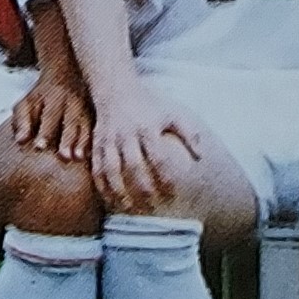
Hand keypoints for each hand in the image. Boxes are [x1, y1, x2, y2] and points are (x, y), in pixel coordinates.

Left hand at [7, 70, 92, 161]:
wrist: (66, 73)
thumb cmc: (42, 96)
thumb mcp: (27, 103)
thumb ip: (22, 121)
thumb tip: (20, 141)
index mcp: (51, 97)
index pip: (48, 115)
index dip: (44, 131)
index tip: (39, 146)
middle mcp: (70, 101)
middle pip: (69, 121)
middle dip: (66, 139)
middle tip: (63, 156)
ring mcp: (85, 107)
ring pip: (85, 125)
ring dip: (82, 142)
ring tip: (78, 157)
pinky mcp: (95, 113)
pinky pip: (96, 128)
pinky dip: (93, 141)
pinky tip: (90, 155)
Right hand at [86, 85, 200, 213]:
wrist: (115, 89)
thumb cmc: (148, 105)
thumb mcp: (172, 114)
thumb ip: (189, 134)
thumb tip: (201, 157)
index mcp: (147, 128)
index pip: (158, 158)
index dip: (165, 177)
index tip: (172, 194)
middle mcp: (126, 134)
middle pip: (133, 166)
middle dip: (141, 189)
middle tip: (150, 207)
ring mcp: (109, 139)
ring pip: (111, 169)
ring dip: (118, 190)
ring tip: (128, 209)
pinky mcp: (97, 142)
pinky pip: (97, 166)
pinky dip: (101, 184)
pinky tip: (109, 198)